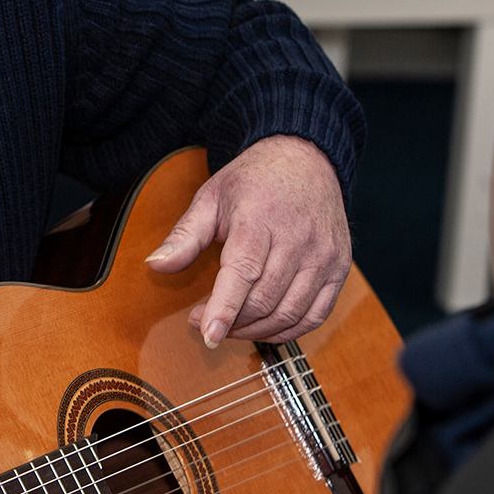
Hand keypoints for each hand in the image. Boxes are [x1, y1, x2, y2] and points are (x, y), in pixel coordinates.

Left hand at [146, 135, 349, 344]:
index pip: (243, 272)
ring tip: (230, 324)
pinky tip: (264, 325)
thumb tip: (154, 265)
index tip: (206, 333)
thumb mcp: (211, 198)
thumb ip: (185, 235)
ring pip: (290, 314)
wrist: (305, 159)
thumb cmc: (253, 180)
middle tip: (204, 321)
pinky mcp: (339, 267)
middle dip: (231, 321)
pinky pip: (315, 315)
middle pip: (264, 299)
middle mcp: (298, 238)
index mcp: (260, 218)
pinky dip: (288, 330)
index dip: (224, 308)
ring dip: (255, 330)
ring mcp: (324, 255)